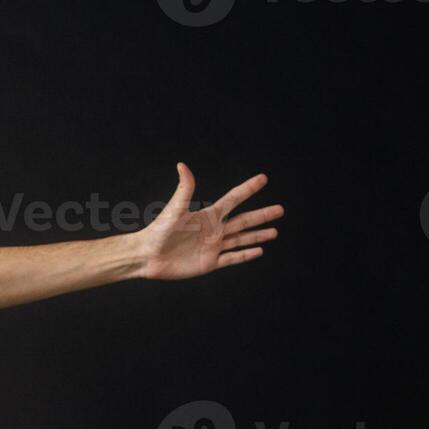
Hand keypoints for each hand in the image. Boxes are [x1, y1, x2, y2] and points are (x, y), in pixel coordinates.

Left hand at [135, 164, 283, 280]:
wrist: (148, 255)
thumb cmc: (159, 230)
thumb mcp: (175, 208)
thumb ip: (184, 188)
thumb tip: (182, 165)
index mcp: (208, 215)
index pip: (234, 199)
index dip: (248, 188)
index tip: (263, 179)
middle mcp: (214, 230)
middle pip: (244, 220)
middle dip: (262, 215)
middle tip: (281, 209)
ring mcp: (213, 247)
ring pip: (242, 239)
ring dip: (258, 235)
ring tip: (275, 231)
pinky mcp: (209, 263)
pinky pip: (232, 259)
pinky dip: (246, 255)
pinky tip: (259, 251)